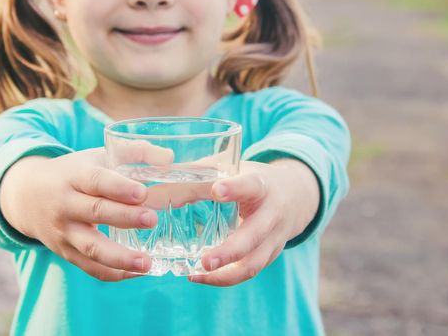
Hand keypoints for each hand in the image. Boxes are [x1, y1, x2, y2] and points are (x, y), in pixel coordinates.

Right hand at [0, 141, 172, 281]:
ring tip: (146, 263)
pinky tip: (137, 273)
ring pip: (91, 247)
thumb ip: (134, 153)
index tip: (142, 193)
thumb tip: (169, 158)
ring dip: (119, 257)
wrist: (26, 196)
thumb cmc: (73, 173)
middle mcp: (66, 204)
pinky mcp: (66, 253)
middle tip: (152, 219)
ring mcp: (64, 232)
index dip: (119, 187)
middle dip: (124, 217)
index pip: (97, 181)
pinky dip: (113, 273)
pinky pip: (90, 267)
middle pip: (95, 212)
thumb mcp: (97, 156)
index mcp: (75, 176)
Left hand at [187, 158, 319, 286]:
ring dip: (225, 274)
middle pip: (253, 236)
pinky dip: (224, 278)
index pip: (250, 185)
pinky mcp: (271, 254)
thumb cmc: (251, 178)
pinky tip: (201, 276)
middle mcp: (273, 213)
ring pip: (253, 263)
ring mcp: (274, 238)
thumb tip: (151, 195)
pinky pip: (249, 271)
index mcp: (262, 185)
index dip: (235, 188)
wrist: (296, 194)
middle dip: (230, 251)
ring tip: (196, 274)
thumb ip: (195, 178)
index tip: (216, 190)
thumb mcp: (230, 169)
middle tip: (205, 261)